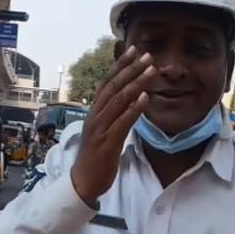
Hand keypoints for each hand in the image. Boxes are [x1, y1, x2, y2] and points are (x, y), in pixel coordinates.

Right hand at [70, 45, 158, 204]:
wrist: (83, 182)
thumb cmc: (95, 158)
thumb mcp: (103, 131)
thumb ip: (113, 115)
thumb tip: (129, 99)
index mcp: (94, 113)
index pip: (106, 83)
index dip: (120, 66)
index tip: (134, 51)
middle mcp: (94, 116)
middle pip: (112, 87)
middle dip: (130, 69)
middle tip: (147, 55)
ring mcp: (99, 129)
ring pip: (118, 100)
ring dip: (136, 83)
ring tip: (151, 70)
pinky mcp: (107, 142)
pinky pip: (122, 121)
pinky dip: (134, 108)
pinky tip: (145, 98)